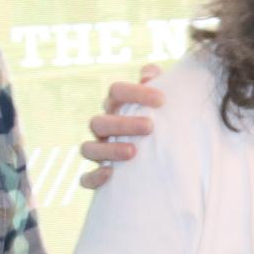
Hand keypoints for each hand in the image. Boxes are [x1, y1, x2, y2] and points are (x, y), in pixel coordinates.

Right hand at [75, 65, 169, 188]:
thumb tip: (148, 75)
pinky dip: (93, 177)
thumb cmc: (164, 124)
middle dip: (123, 124)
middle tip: (150, 126)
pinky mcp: (98, 177)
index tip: (162, 100)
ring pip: (88, 148)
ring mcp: (99, 152)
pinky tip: (109, 174)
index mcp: (116, 107)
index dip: (136, 93)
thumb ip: (159, 83)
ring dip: (109, 149)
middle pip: (99, 121)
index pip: (116, 92)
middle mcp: (103, 128)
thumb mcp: (165, 105)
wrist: (167, 158)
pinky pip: (85, 179)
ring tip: (133, 152)